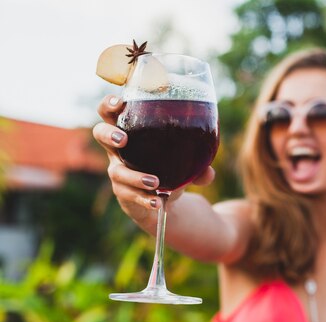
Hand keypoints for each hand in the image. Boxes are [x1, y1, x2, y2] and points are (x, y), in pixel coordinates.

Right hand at [92, 95, 214, 221]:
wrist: (161, 200)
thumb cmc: (168, 169)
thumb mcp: (184, 163)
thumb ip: (198, 166)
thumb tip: (209, 172)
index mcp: (131, 132)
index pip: (112, 113)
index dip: (109, 105)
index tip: (119, 101)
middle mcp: (118, 151)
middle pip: (100, 134)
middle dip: (108, 134)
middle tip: (123, 139)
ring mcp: (118, 172)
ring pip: (117, 172)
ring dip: (135, 176)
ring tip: (155, 182)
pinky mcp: (123, 193)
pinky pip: (129, 195)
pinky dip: (143, 198)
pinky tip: (156, 202)